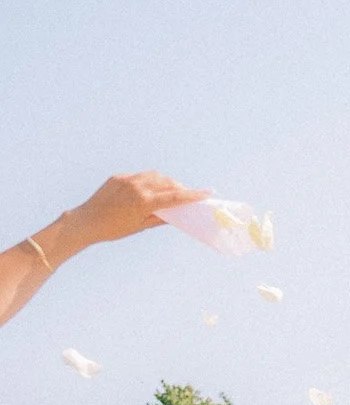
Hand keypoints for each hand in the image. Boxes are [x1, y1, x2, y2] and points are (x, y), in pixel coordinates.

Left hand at [69, 172, 207, 246]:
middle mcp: (137, 186)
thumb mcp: (140, 226)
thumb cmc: (113, 229)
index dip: (193, 195)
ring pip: (155, 175)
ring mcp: (127, 180)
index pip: (174, 196)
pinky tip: (149, 191)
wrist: (86, 221)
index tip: (207, 192)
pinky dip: (149, 182)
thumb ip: (160, 217)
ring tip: (170, 192)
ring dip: (166, 182)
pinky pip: (140, 176)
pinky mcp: (118, 177)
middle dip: (179, 188)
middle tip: (187, 196)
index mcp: (144, 201)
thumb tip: (176, 214)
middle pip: (167, 182)